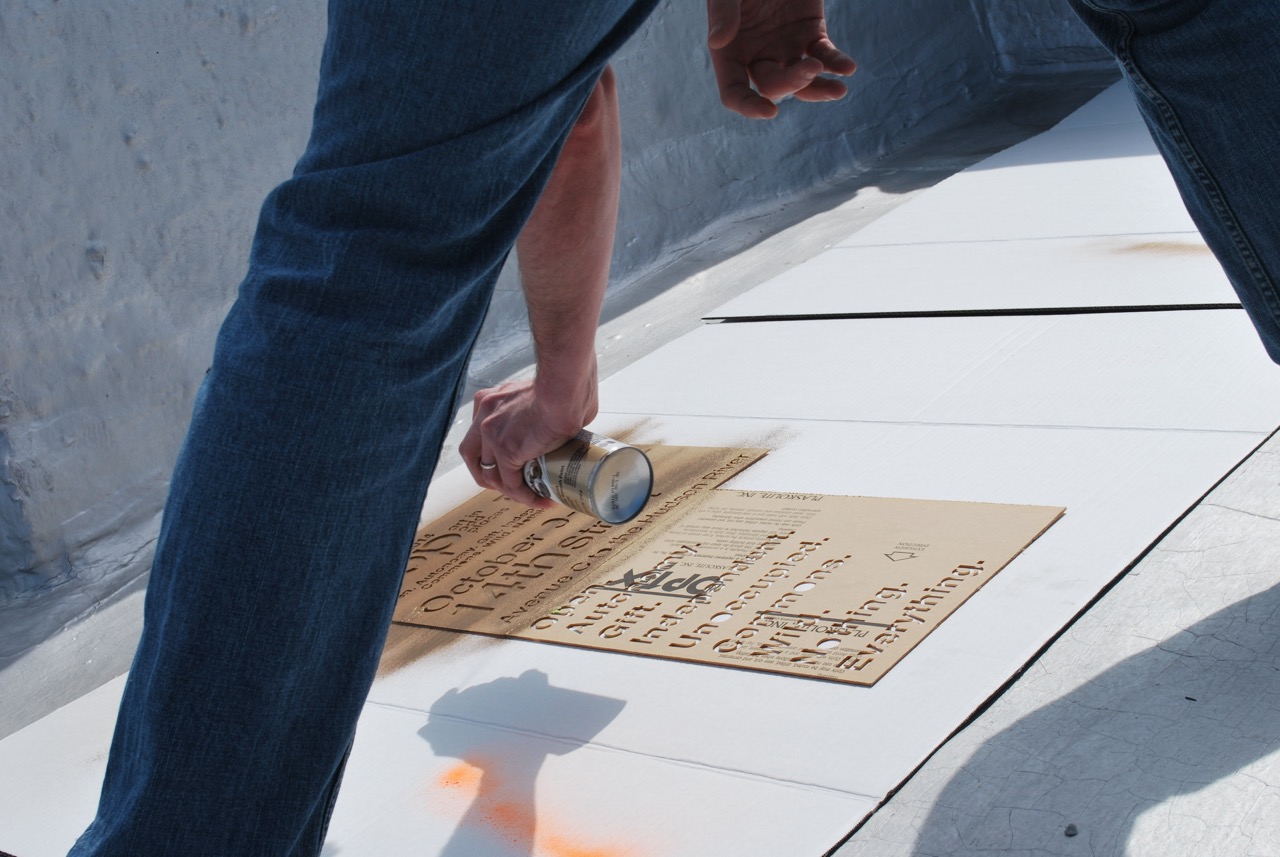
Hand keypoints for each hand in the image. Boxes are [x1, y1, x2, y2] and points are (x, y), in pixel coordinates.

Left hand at [458, 375, 597, 506]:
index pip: (481, 433)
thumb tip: (571, 418)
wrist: (565, 386)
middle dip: (489, 474)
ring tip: (533, 497)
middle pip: (473, 454)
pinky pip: (511, 482)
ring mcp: (492, 433)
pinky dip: (525, 495)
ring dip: (510, 490)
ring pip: (491, 474)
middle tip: (513, 485)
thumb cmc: (568, 384)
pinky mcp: (506, 450)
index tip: (514, 462)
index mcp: (492, 399)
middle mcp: (485, 414)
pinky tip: (541, 500)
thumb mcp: (546, 395)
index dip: (493, 452)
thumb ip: (547, 408)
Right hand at [706, 0, 855, 118]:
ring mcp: (786, 47)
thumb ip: (723, 12)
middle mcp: (757, 55)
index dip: (748, 106)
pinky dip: (837, 63)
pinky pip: (826, 56)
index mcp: (731, 51)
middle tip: (811, 66)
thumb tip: (718, 42)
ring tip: (839, 89)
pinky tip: (848, 68)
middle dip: (793, 82)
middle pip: (773, 86)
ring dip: (819, 88)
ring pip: (802, 81)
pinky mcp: (811, 34)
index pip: (734, 92)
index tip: (770, 112)